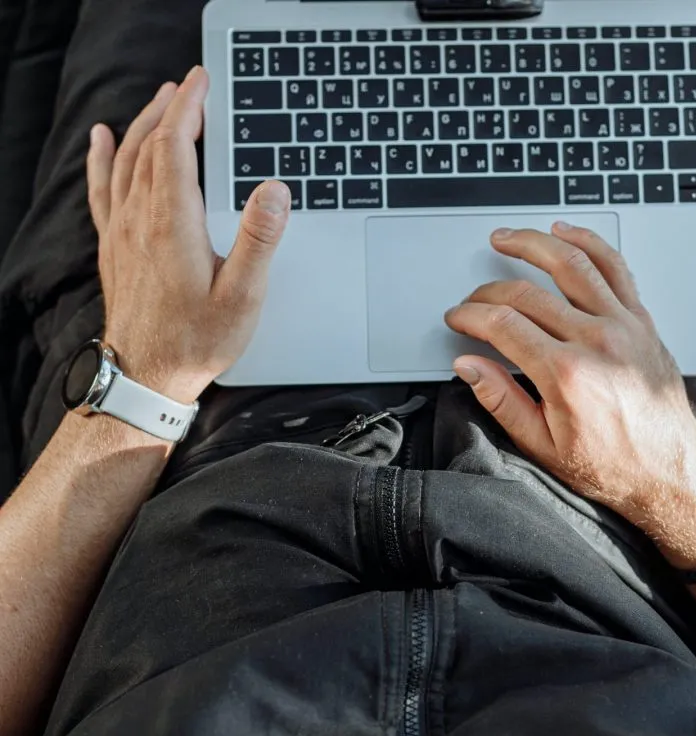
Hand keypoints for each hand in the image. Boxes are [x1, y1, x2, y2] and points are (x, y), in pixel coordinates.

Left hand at [86, 66, 290, 403]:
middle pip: (150, 145)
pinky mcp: (115, 246)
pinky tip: (103, 139)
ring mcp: (123, 231)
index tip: (202, 82)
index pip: (175, 147)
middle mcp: (141, 219)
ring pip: (127, 160)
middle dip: (172, 108)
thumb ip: (260, 240)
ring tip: (162, 100)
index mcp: (174, 224)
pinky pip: (102, 188)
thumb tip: (275, 190)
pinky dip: (103, 157)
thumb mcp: (243, 297)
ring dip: (144, 124)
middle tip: (192, 85)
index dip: (189, 108)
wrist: (147, 376)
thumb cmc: (198, 341)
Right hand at [445, 224, 695, 560]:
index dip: (471, 316)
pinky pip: (614, 267)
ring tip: (506, 238)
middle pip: (527, 293)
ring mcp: (623, 324)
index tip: (458, 318)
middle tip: (472, 300)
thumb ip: (501, 399)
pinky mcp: (641, 320)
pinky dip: (589, 242)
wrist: (669, 468)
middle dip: (489, 291)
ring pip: (571, 264)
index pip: (503, 325)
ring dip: (533, 243)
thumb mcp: (543, 444)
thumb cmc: (612, 464)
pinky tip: (566, 232)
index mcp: (566, 374)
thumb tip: (469, 366)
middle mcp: (596, 340)